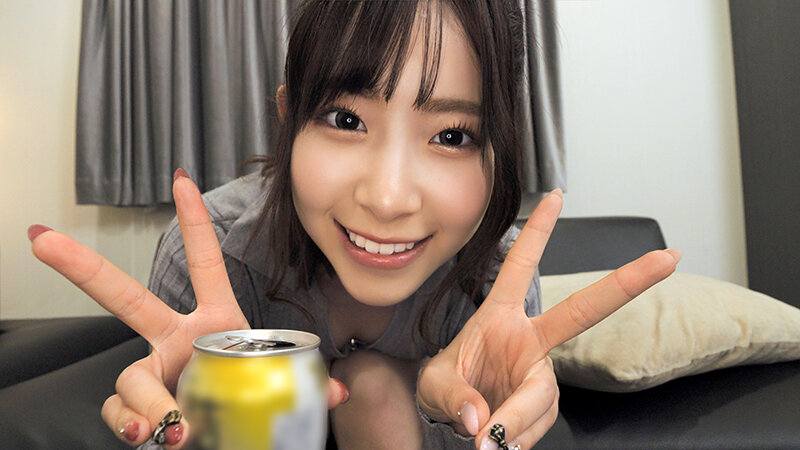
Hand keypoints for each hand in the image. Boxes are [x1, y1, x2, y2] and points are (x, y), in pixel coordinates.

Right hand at [29, 171, 349, 447]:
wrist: (232, 439)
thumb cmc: (253, 401)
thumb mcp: (283, 385)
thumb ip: (306, 384)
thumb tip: (335, 391)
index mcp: (216, 322)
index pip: (204, 263)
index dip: (194, 222)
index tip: (181, 177)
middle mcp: (176, 341)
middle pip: (125, 300)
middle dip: (83, 267)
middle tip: (41, 237)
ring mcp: (156, 374)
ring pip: (129, 376)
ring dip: (147, 397)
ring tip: (172, 422)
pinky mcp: (142, 409)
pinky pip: (125, 412)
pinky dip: (135, 423)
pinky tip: (153, 431)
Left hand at [416, 190, 680, 448]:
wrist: (456, 423)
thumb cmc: (445, 388)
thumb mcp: (434, 384)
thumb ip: (454, 397)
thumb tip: (483, 422)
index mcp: (500, 317)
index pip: (520, 266)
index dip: (539, 231)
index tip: (556, 195)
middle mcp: (529, 340)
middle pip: (583, 310)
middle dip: (625, 283)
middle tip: (669, 258)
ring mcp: (540, 373)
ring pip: (542, 399)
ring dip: (515, 421)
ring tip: (485, 441)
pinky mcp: (544, 406)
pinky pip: (535, 426)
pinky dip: (515, 438)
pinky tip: (498, 443)